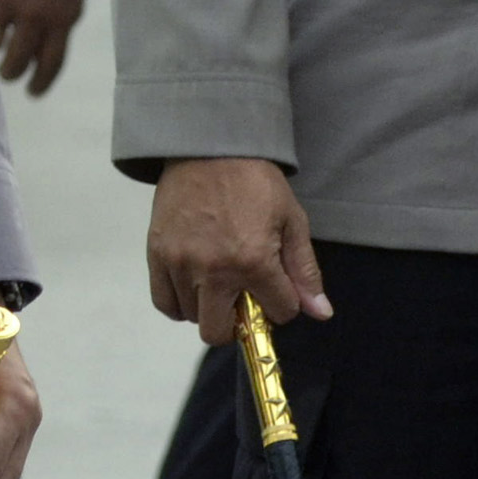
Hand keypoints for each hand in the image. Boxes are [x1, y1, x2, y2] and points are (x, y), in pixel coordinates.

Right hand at [147, 157, 329, 343]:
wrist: (208, 146)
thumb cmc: (255, 181)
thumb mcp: (292, 220)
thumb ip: (304, 271)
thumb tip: (320, 313)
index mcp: (253, 261)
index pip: (277, 313)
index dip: (282, 303)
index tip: (277, 287)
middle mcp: (213, 270)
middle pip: (220, 332)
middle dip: (239, 323)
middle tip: (243, 298)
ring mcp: (180, 264)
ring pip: (193, 319)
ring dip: (210, 308)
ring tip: (219, 282)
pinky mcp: (158, 255)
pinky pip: (164, 303)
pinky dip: (180, 304)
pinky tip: (194, 287)